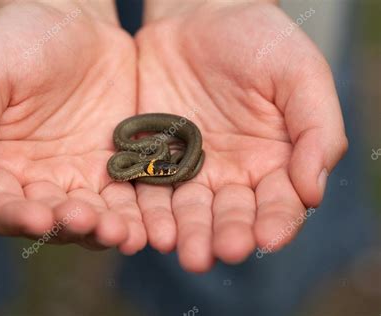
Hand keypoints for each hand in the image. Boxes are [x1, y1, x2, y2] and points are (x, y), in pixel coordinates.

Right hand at [0, 1, 146, 253]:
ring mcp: (80, 175)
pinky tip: (146, 222)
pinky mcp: (115, 166)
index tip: (38, 218)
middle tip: (89, 222)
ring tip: (123, 232)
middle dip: (70, 225)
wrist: (74, 22)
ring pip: (92, 216)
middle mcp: (39, 179)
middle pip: (52, 219)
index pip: (0, 206)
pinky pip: (126, 196)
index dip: (16, 218)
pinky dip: (135, 213)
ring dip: (107, 228)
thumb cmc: (19, 41)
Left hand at [135, 1, 347, 271]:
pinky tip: (149, 226)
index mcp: (274, 161)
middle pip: (231, 215)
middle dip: (227, 234)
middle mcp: (232, 174)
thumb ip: (316, 130)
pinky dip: (150, 210)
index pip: (279, 203)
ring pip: (189, 210)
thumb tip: (312, 191)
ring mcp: (190, 169)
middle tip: (220, 251)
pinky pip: (150, 189)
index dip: (276, 221)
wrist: (198, 15)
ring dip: (187, 232)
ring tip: (183, 251)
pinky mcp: (154, 159)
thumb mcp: (299, 74)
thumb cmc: (258, 39)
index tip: (268, 236)